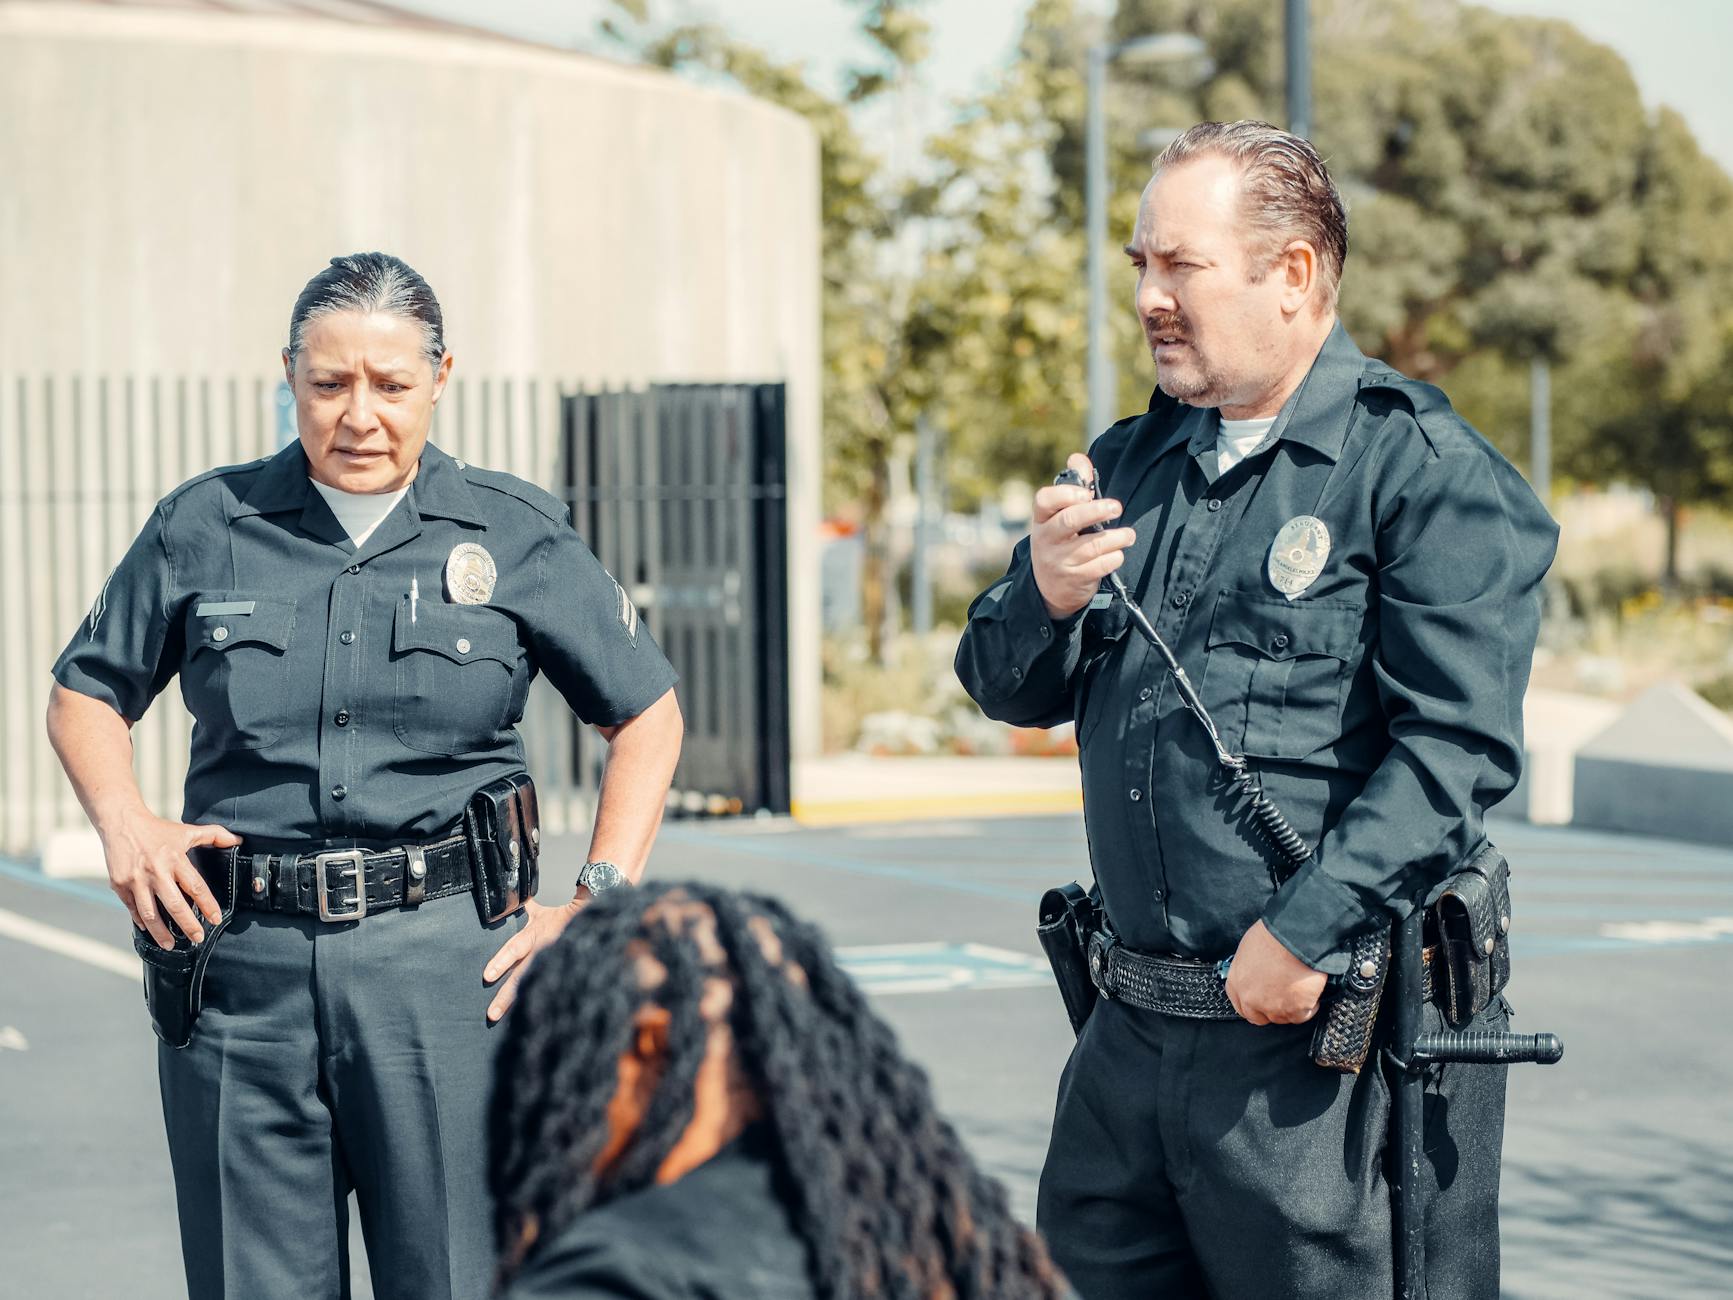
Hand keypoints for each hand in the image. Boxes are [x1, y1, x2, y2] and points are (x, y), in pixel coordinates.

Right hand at [100, 813, 240, 948]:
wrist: (121, 822)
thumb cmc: (158, 830)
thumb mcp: (187, 831)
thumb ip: (214, 835)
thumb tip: (238, 840)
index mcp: (175, 859)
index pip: (196, 887)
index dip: (207, 905)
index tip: (215, 920)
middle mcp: (156, 871)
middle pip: (175, 905)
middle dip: (188, 925)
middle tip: (197, 938)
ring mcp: (136, 880)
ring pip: (150, 913)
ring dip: (161, 932)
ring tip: (171, 944)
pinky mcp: (119, 884)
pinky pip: (132, 908)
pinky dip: (141, 921)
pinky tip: (150, 930)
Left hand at [483, 896, 583, 1021]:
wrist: (598, 919)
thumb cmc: (565, 916)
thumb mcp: (542, 912)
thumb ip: (525, 909)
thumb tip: (510, 899)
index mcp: (537, 934)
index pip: (515, 948)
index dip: (502, 961)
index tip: (487, 976)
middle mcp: (543, 952)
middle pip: (522, 977)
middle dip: (506, 996)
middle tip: (492, 1014)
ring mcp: (553, 965)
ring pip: (533, 987)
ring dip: (519, 1005)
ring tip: (504, 1020)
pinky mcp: (563, 975)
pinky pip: (548, 990)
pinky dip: (538, 1004)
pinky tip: (530, 1021)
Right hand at [1030, 453, 1136, 619]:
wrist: (1050, 588)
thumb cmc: (1061, 541)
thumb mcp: (1059, 516)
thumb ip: (1073, 485)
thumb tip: (1078, 458)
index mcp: (1042, 519)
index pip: (1045, 500)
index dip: (1066, 493)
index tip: (1087, 493)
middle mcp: (1046, 539)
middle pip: (1070, 520)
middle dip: (1096, 511)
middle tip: (1116, 507)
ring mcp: (1059, 561)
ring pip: (1091, 546)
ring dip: (1115, 538)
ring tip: (1129, 535)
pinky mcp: (1074, 579)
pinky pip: (1099, 566)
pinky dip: (1113, 558)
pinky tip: (1118, 554)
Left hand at [1224, 921, 1328, 1025]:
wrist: (1293, 937)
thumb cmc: (1272, 936)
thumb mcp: (1248, 950)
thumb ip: (1249, 970)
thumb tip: (1259, 974)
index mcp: (1236, 983)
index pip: (1240, 1005)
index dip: (1253, 1005)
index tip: (1262, 1001)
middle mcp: (1250, 999)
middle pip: (1259, 1017)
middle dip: (1271, 1010)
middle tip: (1284, 997)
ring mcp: (1273, 1007)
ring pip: (1283, 1018)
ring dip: (1291, 1007)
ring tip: (1300, 989)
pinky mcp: (1295, 1010)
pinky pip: (1303, 1016)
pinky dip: (1309, 1006)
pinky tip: (1311, 993)